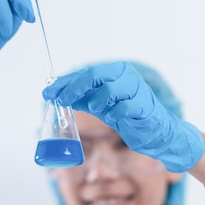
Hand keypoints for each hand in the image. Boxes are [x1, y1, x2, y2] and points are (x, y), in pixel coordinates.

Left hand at [42, 62, 204, 171]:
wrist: (155, 132)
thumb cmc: (127, 114)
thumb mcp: (100, 104)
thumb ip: (82, 98)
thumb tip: (56, 93)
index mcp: (115, 72)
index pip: (85, 73)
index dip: (65, 82)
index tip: (49, 92)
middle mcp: (126, 76)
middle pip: (94, 76)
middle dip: (73, 88)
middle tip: (60, 100)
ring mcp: (137, 90)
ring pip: (110, 89)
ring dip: (96, 101)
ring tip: (94, 109)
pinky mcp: (145, 107)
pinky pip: (124, 108)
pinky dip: (115, 113)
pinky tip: (114, 117)